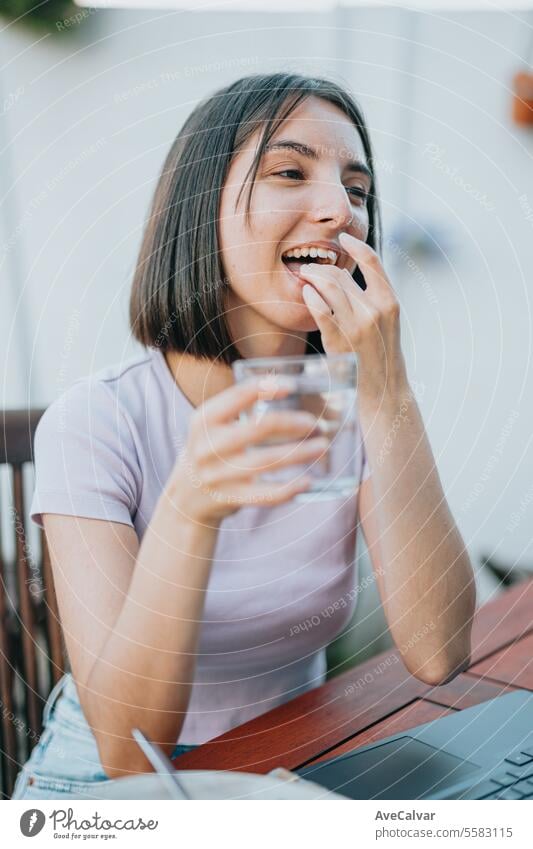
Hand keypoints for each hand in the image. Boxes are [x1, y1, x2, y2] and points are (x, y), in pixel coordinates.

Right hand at [165, 378, 327, 524]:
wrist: (186, 496)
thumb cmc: (211, 450)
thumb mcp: (212, 425)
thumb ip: (239, 409)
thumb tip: (289, 390)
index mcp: (204, 420)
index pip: (238, 396)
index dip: (266, 388)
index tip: (292, 385)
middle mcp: (207, 446)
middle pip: (259, 428)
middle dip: (293, 423)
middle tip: (316, 423)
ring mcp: (217, 475)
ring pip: (267, 462)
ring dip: (300, 453)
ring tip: (322, 447)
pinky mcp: (229, 498)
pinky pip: (265, 494)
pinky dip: (290, 488)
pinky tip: (308, 480)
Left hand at [299, 232, 406, 403]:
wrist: (383, 390)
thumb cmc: (381, 354)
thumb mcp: (388, 322)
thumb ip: (374, 297)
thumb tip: (352, 274)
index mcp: (390, 302)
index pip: (372, 260)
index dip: (355, 245)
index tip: (342, 238)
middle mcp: (375, 310)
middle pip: (341, 274)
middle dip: (322, 267)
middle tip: (310, 268)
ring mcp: (356, 325)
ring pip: (328, 286)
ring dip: (312, 278)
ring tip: (304, 277)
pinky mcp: (339, 340)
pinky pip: (319, 309)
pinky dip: (309, 296)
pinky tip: (305, 293)